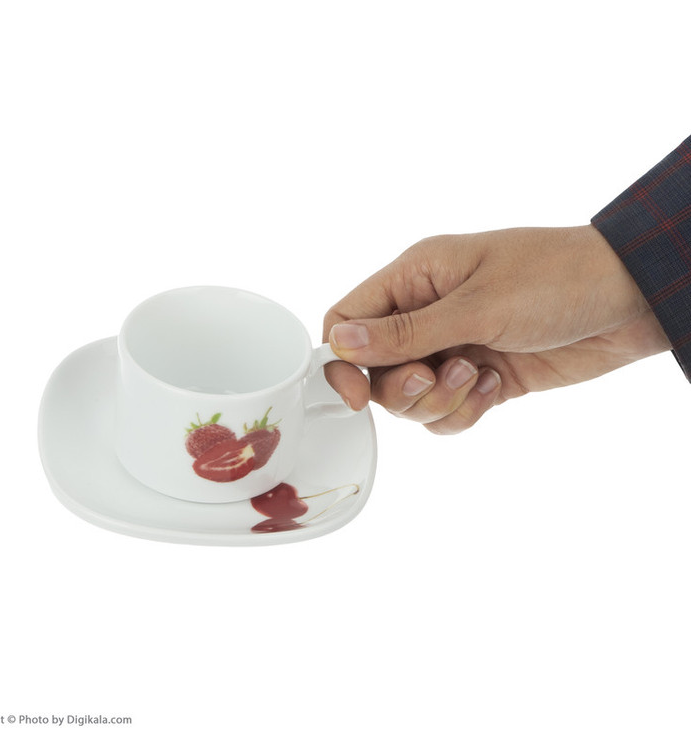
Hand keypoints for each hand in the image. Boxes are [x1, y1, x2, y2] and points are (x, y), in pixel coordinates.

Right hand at [323, 225, 669, 433]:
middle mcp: (428, 312)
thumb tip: (341, 342)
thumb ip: (406, 331)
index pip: (348, 319)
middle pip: (376, 369)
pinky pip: (447, 411)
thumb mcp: (478, 305)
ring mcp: (453, 346)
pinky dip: (464, 411)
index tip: (356, 396)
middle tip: (439, 374)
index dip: (342, 360)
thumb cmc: (559, 278)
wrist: (630, 300)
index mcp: (416, 277)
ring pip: (411, 396)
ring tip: (478, 376)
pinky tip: (495, 387)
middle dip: (404, 387)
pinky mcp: (480, 376)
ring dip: (439, 400)